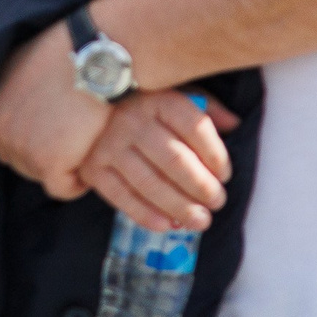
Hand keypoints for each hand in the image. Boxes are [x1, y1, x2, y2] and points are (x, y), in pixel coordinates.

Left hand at [0, 22, 112, 197]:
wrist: (94, 58)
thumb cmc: (69, 53)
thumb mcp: (23, 63)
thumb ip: (14, 88)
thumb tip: (25, 105)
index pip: (2, 139)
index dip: (29, 139)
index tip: (52, 134)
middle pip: (18, 161)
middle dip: (43, 156)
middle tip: (72, 144)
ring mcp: (20, 147)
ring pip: (39, 175)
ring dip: (62, 167)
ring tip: (84, 147)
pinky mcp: (47, 163)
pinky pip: (61, 188)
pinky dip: (78, 182)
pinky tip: (91, 160)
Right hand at [78, 89, 237, 230]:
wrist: (81, 101)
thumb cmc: (140, 101)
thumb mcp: (172, 91)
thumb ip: (205, 106)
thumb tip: (234, 124)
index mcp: (157, 99)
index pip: (195, 128)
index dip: (216, 155)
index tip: (224, 174)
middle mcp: (131, 120)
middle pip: (176, 160)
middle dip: (202, 187)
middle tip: (217, 202)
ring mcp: (108, 144)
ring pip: (150, 183)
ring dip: (179, 207)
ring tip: (200, 221)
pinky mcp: (92, 167)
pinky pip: (121, 196)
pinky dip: (145, 214)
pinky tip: (166, 225)